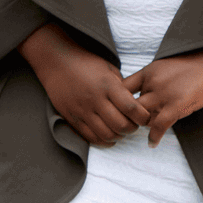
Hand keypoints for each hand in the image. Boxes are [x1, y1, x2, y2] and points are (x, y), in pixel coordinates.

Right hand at [20, 24, 146, 145]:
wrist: (56, 61)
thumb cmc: (86, 62)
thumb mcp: (108, 68)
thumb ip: (122, 87)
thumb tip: (135, 105)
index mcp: (107, 85)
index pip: (131, 108)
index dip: (143, 117)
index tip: (145, 117)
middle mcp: (95, 99)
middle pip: (120, 125)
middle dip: (132, 129)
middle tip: (134, 125)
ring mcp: (82, 110)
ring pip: (106, 135)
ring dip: (118, 136)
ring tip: (121, 130)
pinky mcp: (71, 118)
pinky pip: (90, 137)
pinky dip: (103, 141)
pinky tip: (109, 136)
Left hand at [122, 48, 202, 146]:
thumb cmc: (193, 65)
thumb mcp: (166, 67)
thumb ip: (153, 80)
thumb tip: (145, 95)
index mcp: (148, 71)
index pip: (122, 88)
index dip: (118, 101)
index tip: (120, 111)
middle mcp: (152, 82)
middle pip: (129, 105)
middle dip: (129, 116)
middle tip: (130, 126)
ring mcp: (164, 94)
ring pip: (142, 116)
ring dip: (143, 126)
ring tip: (143, 133)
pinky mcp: (177, 105)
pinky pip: (159, 125)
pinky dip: (154, 137)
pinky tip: (152, 143)